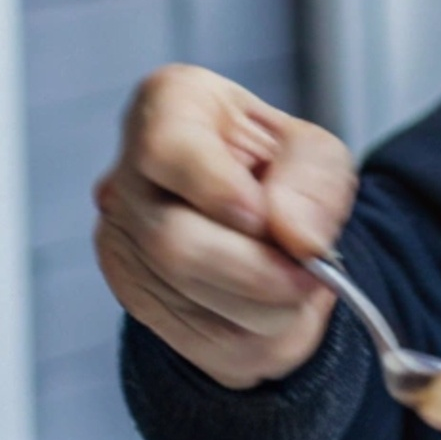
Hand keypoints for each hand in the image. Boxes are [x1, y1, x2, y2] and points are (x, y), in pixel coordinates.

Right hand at [93, 66, 357, 389]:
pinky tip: (265, 304)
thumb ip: (315, 184)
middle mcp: (130, 172)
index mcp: (171, 105)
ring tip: (294, 282)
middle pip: (172, 239)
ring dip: (262, 304)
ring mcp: (122, 238)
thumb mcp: (318, 155)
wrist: (267, 222)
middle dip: (256, 270)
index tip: (261, 217)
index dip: (215, 188)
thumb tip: (298, 238)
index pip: (165, 146)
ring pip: (185, 293)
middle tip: (310, 274)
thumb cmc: (282, 172)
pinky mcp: (132, 293)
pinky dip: (248, 329)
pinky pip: (192, 333)